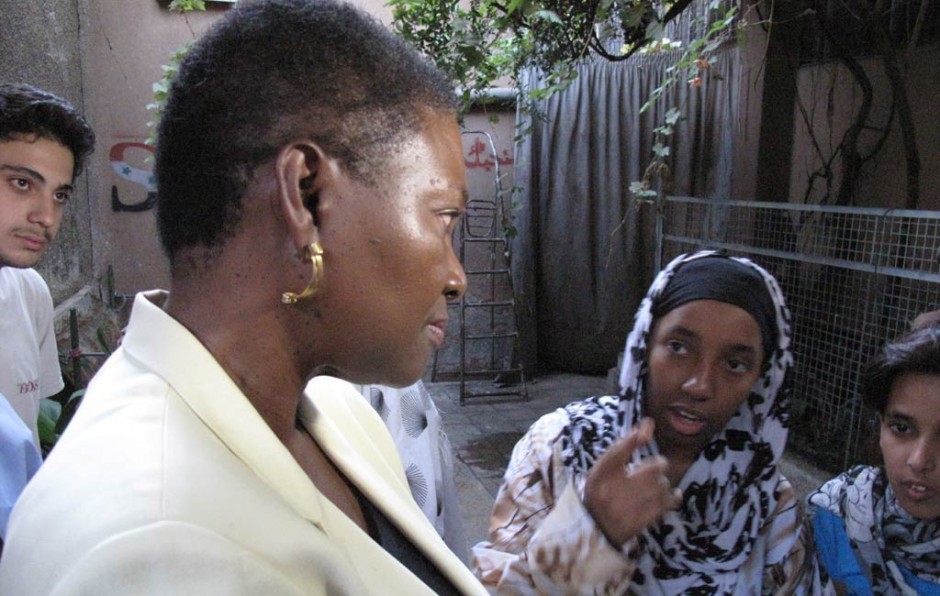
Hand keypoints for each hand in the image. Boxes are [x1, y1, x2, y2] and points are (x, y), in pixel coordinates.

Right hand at [582, 418, 682, 547]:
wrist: (593, 530)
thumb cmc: (600, 492)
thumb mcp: (603, 468)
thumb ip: (624, 446)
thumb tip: (649, 423)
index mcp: (599, 474)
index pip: (618, 451)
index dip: (634, 438)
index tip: (647, 425)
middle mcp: (612, 490)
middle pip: (650, 469)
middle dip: (657, 465)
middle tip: (656, 467)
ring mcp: (627, 508)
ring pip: (660, 486)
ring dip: (662, 483)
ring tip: (656, 485)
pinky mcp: (639, 522)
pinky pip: (664, 504)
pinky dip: (671, 496)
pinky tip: (672, 494)